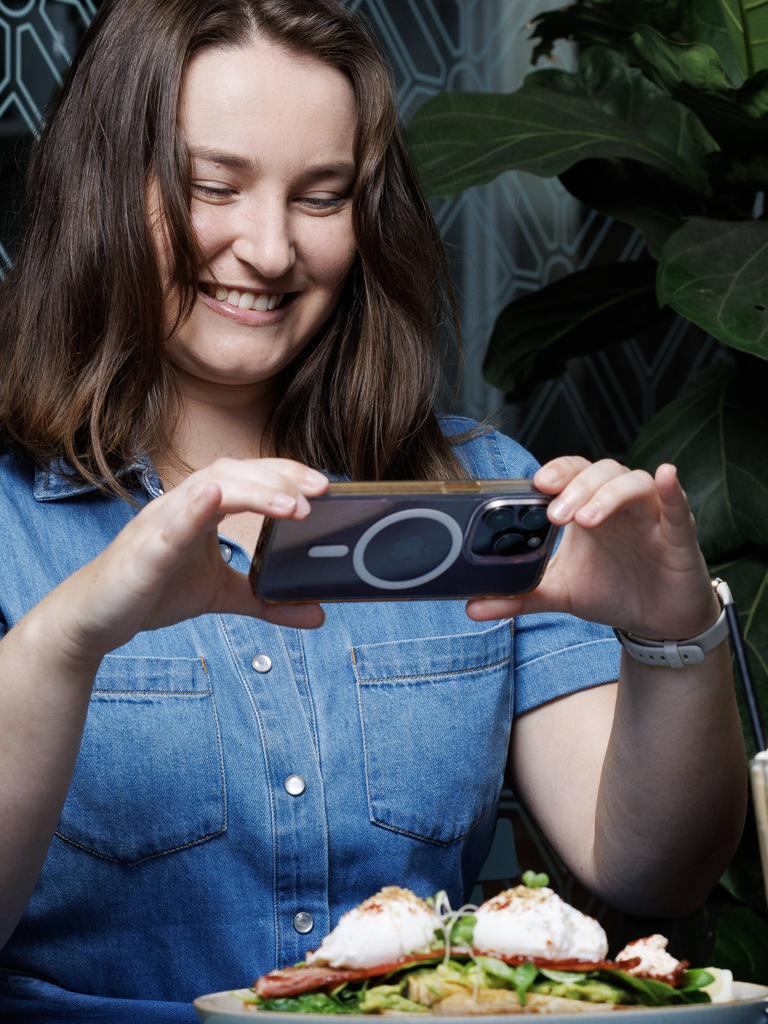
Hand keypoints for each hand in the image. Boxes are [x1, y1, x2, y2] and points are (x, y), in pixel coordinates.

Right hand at [45, 458, 328, 662]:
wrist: (94, 617)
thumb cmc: (153, 591)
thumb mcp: (220, 594)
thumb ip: (265, 599)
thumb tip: (318, 612)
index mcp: (203, 507)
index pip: (249, 476)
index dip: (285, 473)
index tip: (324, 485)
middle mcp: (183, 505)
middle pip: (235, 472)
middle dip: (279, 477)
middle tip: (319, 491)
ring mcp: (162, 523)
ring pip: (209, 489)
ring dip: (254, 492)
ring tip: (291, 505)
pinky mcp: (145, 551)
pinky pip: (171, 524)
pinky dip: (194, 508)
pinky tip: (217, 497)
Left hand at [467, 457, 718, 638]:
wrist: (657, 623)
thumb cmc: (612, 592)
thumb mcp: (560, 593)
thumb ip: (518, 596)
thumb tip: (471, 607)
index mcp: (587, 508)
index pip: (571, 472)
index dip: (556, 472)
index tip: (536, 484)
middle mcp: (618, 504)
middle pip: (599, 472)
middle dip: (575, 489)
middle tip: (555, 515)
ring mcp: (651, 515)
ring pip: (633, 483)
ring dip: (607, 495)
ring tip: (585, 520)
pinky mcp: (679, 535)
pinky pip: (678, 506)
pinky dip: (671, 490)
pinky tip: (665, 477)